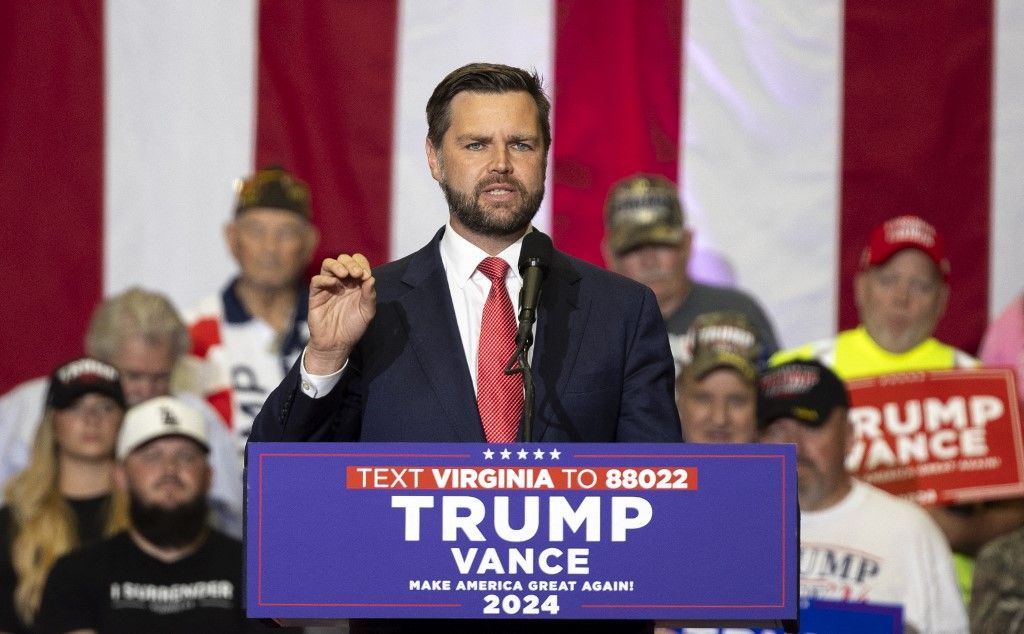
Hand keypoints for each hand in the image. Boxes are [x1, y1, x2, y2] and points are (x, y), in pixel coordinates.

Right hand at [305, 253, 375, 373]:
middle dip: (351, 263)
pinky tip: (334, 285)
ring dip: (337, 265)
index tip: (366, 274)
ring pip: (328, 265)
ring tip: (345, 274)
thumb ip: (369, 296)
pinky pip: (316, 280)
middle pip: (343, 260)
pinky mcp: (316, 295)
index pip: (357, 263)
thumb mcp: (367, 312)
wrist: (337, 344)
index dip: (361, 264)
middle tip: (357, 274)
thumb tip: (371, 278)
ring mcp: (328, 287)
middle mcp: (342, 282)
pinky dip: (325, 279)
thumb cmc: (353, 327)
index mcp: (356, 283)